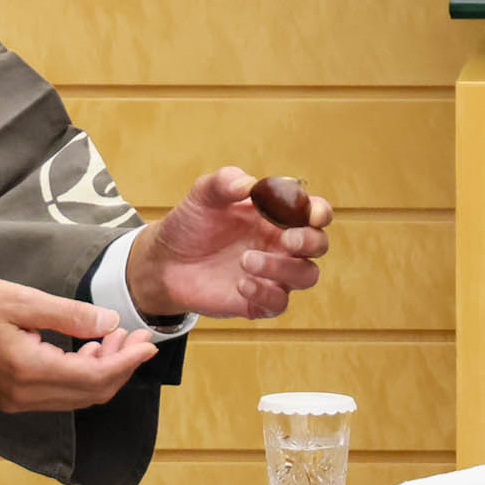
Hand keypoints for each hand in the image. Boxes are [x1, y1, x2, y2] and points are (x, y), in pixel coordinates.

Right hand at [0, 278, 160, 411]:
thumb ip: (69, 314)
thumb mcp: (21, 299)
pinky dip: (80, 375)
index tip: (148, 341)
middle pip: (90, 392)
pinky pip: (59, 394)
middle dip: (121, 366)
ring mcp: (16, 401)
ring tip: (113, 337)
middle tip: (135, 336)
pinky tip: (86, 349)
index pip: (94, 377)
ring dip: (102, 371)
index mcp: (28, 370)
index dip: (127, 361)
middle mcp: (24, 395)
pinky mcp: (11, 398)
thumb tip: (109, 323)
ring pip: (77, 396)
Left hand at [125, 167, 330, 320]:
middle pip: (319, 245)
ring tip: (246, 260)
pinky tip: (241, 283)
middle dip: (310, 241)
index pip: (314, 212)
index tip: (311, 214)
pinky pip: (279, 302)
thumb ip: (225, 182)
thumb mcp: (203, 195)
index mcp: (277, 215)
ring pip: (306, 275)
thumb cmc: (192, 223)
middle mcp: (281, 245)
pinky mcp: (259, 301)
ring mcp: (273, 274)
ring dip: (284, 267)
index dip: (320, 212)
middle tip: (287, 239)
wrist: (165, 261)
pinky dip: (265, 292)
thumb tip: (250, 184)